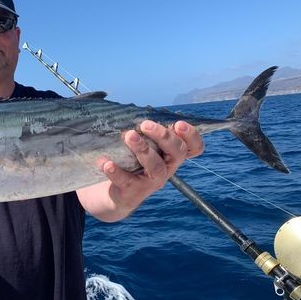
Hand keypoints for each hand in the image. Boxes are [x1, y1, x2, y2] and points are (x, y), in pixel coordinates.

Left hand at [77, 120, 203, 220]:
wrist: (113, 196)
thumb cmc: (129, 162)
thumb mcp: (138, 144)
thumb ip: (138, 128)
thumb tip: (118, 103)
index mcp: (170, 155)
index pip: (194, 147)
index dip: (192, 135)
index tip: (179, 124)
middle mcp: (166, 168)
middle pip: (177, 152)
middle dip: (164, 136)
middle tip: (145, 124)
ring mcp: (151, 182)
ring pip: (156, 167)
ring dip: (143, 150)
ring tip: (128, 136)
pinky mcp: (132, 192)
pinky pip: (126, 181)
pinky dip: (116, 171)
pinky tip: (106, 162)